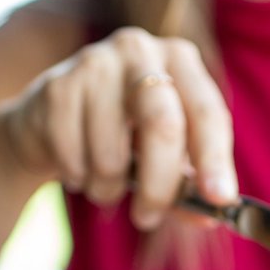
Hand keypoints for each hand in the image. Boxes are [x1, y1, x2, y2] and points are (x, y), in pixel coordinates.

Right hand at [0, 27, 237, 230]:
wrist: (50, 120)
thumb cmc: (124, 137)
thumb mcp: (165, 157)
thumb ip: (188, 188)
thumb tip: (209, 216)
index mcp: (181, 61)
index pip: (207, 112)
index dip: (215, 159)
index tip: (219, 199)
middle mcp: (140, 51)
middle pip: (162, 125)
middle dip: (158, 186)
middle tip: (148, 218)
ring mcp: (96, 64)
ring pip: (111, 154)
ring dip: (109, 188)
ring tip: (105, 184)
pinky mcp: (58, 87)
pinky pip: (74, 157)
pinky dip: (79, 178)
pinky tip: (78, 168)